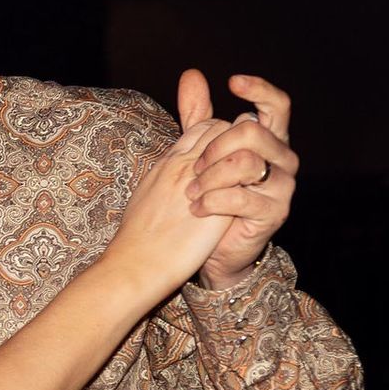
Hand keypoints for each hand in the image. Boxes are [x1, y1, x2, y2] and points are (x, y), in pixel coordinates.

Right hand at [110, 72, 235, 301]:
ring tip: (244, 182)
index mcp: (170, 161)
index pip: (206, 127)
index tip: (222, 156)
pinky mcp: (219, 206)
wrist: (138, 262)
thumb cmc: (138, 234)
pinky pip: (244, 182)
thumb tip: (176, 170)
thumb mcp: (148, 192)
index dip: (220, 136)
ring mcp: (204, 183)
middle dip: (239, 143)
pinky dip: (250, 186)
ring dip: (247, 162)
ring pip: (239, 151)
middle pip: (225, 131)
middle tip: (239, 165)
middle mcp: (187, 165)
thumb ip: (165, 174)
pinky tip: (249, 200)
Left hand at [189, 74, 298, 289]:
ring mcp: (283, 186)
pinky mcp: (275, 212)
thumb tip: (191, 75)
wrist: (217, 245)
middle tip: (194, 166)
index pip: (277, 105)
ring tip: (191, 190)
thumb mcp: (204, 151)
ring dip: (209, 176)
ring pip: (244, 163)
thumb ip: (200, 116)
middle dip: (215, 146)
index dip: (259, 89)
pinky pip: (239, 196)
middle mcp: (284, 159)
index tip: (232, 82)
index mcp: (271, 139)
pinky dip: (211, 200)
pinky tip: (197, 207)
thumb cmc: (215, 193)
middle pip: (252, 131)